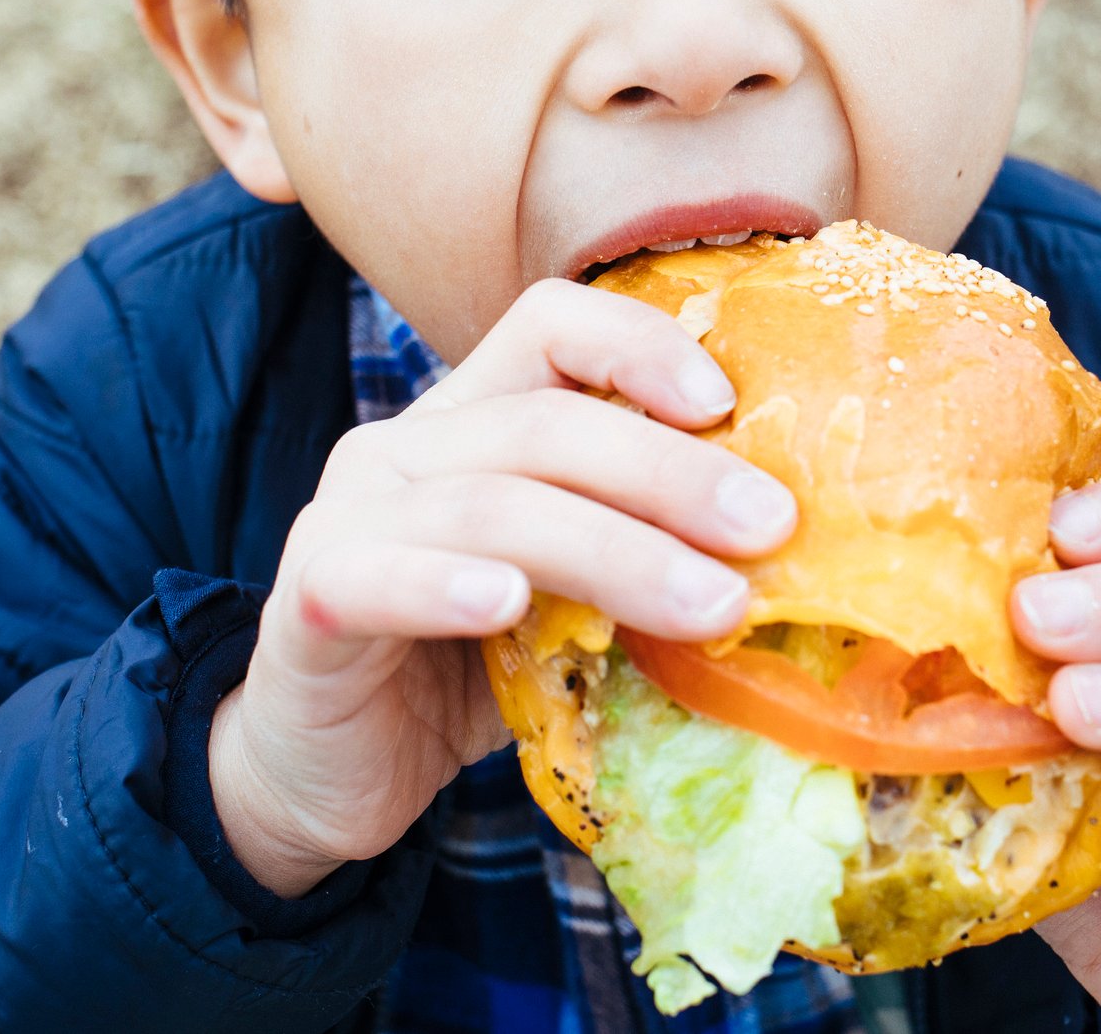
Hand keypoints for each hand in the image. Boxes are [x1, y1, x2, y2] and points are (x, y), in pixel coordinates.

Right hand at [208, 279, 797, 896]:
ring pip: (489, 505)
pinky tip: (509, 605)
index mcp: (471, 420)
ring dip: (613, 552)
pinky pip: (375, 576)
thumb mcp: (569, 604)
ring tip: (710, 604)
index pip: (550, 324)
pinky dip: (445, 585)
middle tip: (768, 528)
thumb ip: (639, 559)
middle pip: (543, 420)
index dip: (637, 344)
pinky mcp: (309, 601)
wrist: (327, 775)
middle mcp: (404, 447)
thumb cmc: (466, 675)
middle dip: (670, 472)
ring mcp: (346, 518)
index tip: (726, 402)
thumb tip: (791, 562)